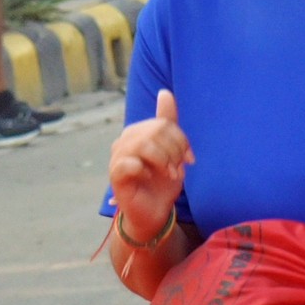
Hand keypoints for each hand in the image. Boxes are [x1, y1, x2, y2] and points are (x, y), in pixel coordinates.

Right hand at [106, 89, 191, 242]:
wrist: (154, 213)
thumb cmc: (162, 182)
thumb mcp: (172, 151)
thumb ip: (168, 122)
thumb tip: (164, 92)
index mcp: (138, 132)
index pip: (163, 124)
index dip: (181, 141)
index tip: (189, 159)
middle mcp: (124, 141)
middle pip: (155, 131)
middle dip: (174, 151)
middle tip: (177, 169)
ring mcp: (117, 157)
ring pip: (144, 144)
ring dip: (163, 161)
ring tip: (168, 174)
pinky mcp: (115, 175)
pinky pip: (130, 162)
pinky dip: (145, 169)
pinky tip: (148, 177)